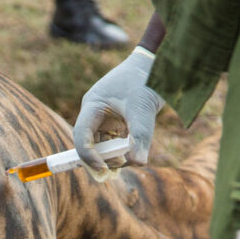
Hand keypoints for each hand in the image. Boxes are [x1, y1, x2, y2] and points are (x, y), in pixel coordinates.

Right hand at [73, 47, 163, 179]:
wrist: (159, 64)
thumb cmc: (146, 79)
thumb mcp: (143, 109)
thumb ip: (140, 137)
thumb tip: (138, 163)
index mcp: (93, 105)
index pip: (80, 135)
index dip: (88, 155)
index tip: (103, 169)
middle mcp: (94, 112)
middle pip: (88, 143)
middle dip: (98, 160)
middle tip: (112, 174)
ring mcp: (104, 117)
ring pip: (101, 145)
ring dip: (110, 157)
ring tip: (126, 162)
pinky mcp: (116, 121)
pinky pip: (112, 142)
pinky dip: (119, 152)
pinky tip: (130, 157)